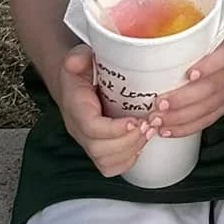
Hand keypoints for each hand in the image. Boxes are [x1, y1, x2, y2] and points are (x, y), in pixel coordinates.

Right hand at [53, 44, 149, 177]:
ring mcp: (88, 142)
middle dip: (129, 141)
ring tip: (149, 131)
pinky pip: (111, 167)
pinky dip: (129, 160)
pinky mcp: (99, 148)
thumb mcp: (78, 57)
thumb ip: (79, 57)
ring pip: (106, 162)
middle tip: (149, 125)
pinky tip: (141, 142)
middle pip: (100, 150)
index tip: (135, 121)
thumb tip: (82, 59)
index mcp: (76, 107)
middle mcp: (79, 130)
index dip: (114, 130)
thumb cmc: (82, 71)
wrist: (73, 84)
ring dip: (132, 150)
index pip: (91, 128)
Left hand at [144, 28, 223, 137]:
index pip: (223, 56)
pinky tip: (169, 130)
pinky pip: (207, 120)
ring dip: (180, 117)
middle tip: (160, 104)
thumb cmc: (222, 45)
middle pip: (212, 87)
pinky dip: (186, 127)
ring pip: (208, 107)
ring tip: (158, 120)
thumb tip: (155, 42)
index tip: (188, 74)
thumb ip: (193, 38)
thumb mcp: (214, 34)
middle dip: (183, 99)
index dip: (207, 66)